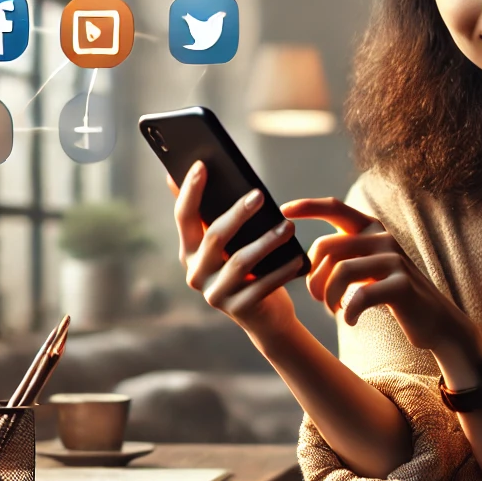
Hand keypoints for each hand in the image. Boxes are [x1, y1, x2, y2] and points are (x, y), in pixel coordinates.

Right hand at [170, 161, 305, 339]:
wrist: (266, 316)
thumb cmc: (250, 268)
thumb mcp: (231, 243)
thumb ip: (215, 213)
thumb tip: (200, 168)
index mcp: (190, 251)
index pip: (184, 217)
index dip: (190, 191)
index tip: (202, 164)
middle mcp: (196, 273)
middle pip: (214, 237)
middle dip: (237, 214)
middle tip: (259, 194)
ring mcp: (215, 294)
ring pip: (240, 261)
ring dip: (266, 241)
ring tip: (288, 227)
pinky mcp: (239, 310)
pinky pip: (262, 285)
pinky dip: (281, 270)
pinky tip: (297, 258)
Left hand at [280, 196, 477, 353]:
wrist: (436, 320)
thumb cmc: (392, 295)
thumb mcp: (368, 269)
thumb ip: (344, 257)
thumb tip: (305, 262)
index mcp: (372, 229)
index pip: (336, 208)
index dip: (309, 206)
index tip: (284, 210)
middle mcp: (383, 238)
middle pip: (327, 247)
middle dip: (313, 277)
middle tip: (318, 299)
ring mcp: (395, 259)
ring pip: (340, 271)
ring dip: (329, 297)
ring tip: (335, 310)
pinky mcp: (402, 284)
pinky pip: (359, 296)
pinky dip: (348, 312)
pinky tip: (350, 320)